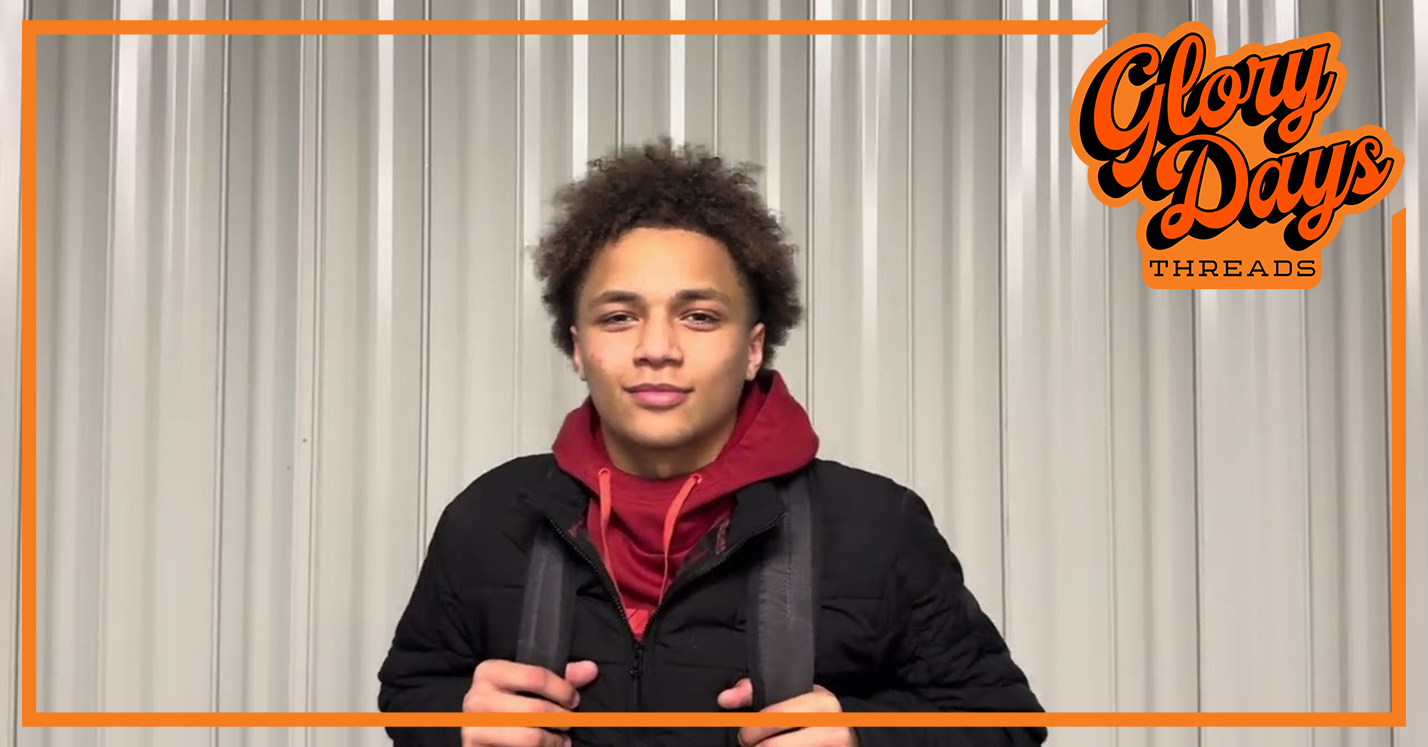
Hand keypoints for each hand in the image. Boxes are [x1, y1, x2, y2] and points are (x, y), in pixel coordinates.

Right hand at [461, 659, 599, 746]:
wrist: (484, 733)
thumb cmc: (512, 705)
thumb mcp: (531, 687)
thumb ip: (561, 677)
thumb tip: (591, 669)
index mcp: (489, 671)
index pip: (535, 676)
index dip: (562, 690)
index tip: (574, 700)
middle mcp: (476, 696)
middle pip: (535, 709)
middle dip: (561, 718)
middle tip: (569, 721)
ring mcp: (472, 725)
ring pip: (529, 735)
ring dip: (553, 739)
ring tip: (562, 738)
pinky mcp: (475, 746)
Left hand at [717, 679, 857, 746]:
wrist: (853, 738)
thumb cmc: (816, 718)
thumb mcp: (796, 698)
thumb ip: (758, 692)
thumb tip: (725, 699)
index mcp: (821, 703)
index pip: (774, 717)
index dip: (752, 730)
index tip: (745, 735)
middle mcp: (832, 727)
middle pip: (774, 746)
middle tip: (751, 746)